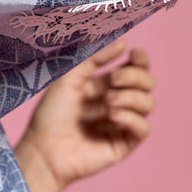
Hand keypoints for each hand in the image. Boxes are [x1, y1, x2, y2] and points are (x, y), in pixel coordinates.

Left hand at [14, 40, 153, 191]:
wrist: (43, 149)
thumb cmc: (50, 114)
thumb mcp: (69, 77)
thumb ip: (94, 57)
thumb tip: (123, 42)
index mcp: (104, 85)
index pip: (135, 68)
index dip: (140, 59)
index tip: (133, 54)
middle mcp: (116, 102)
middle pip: (147, 83)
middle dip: (134, 76)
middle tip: (113, 79)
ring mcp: (122, 123)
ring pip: (148, 103)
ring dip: (131, 96)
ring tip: (108, 101)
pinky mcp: (124, 144)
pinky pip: (144, 128)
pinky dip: (132, 117)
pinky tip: (113, 116)